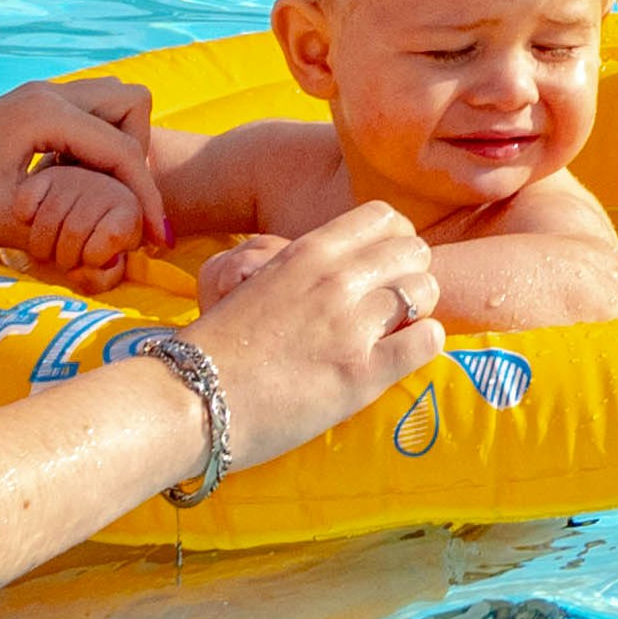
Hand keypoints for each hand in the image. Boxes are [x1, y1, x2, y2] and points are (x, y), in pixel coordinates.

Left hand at [0, 73, 164, 251]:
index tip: (156, 241)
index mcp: (46, 112)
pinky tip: (66, 188)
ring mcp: (34, 97)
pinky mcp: (24, 111)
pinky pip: (82, 118)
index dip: (147, 197)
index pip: (124, 150)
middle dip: (137, 157)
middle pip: (130, 104)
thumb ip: (70, 220)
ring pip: (109, 105)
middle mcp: (47, 93)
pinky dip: (91, 148)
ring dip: (116, 148)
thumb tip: (124, 233)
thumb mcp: (5, 219)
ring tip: (97, 197)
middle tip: (122, 205)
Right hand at [20, 160, 147, 290]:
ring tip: (50, 251)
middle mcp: (105, 186)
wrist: (77, 225)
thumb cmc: (94, 252)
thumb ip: (103, 278)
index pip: (111, 236)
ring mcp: (75, 178)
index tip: (90, 261)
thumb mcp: (107, 271)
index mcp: (128, 209)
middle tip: (65, 262)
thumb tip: (90, 266)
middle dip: (65, 258)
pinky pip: (27, 199)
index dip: (93, 258)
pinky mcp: (45, 176)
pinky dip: (24, 217)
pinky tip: (31, 224)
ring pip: (49, 220)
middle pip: (75, 231)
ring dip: (42, 248)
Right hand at [185, 201, 446, 462]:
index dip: (393, 242)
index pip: (385, 217)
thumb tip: (342, 269)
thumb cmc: (219, 349)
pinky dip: (423, 345)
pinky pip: (427, 340)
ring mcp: (351, 325)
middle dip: (410, 275)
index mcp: (308, 252)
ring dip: (417, 311)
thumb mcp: (261, 284)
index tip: (382, 268)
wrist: (190, 401)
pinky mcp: (362, 373)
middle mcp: (336, 280)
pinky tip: (400, 357)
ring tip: (393, 334)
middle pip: (415, 250)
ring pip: (425, 290)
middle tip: (391, 306)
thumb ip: (306, 270)